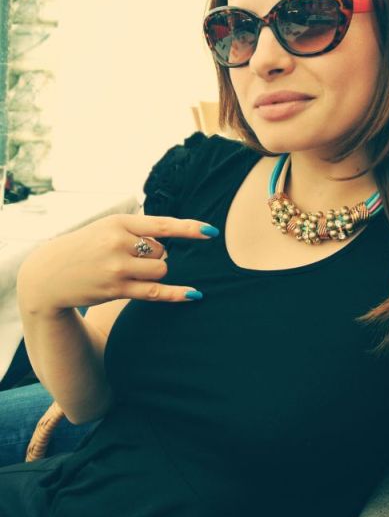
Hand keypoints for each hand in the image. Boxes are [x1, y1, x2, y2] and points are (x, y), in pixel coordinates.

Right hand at [17, 214, 219, 312]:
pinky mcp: (116, 289)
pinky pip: (155, 292)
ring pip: (161, 268)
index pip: (162, 224)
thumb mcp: (106, 227)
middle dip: (156, 255)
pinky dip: (176, 293)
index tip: (212, 232)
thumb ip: (137, 229)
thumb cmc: (85, 247)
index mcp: (119, 222)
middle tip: (132, 257)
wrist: (47, 273)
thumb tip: (170, 240)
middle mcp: (119, 243)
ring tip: (131, 270)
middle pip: (163, 251)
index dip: (189, 228)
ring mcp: (117, 267)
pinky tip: (194, 294)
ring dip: (156, 270)